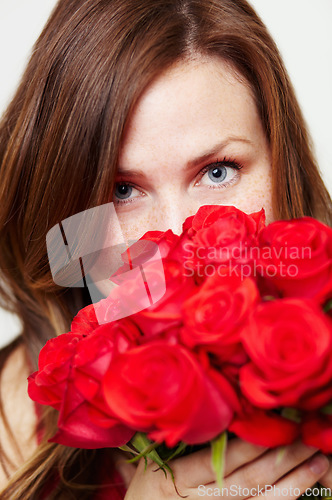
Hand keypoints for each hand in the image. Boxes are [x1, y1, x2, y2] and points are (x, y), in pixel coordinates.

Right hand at [122, 439, 329, 498]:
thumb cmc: (150, 487)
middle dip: (282, 458)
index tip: (274, 425)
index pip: (219, 462)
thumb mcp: (153, 460)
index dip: (250, 446)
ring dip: (294, 482)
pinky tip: (304, 485)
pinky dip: (285, 499)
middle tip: (307, 436)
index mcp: (178, 480)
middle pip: (249, 481)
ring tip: (318, 461)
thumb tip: (216, 408)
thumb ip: (182, 439)